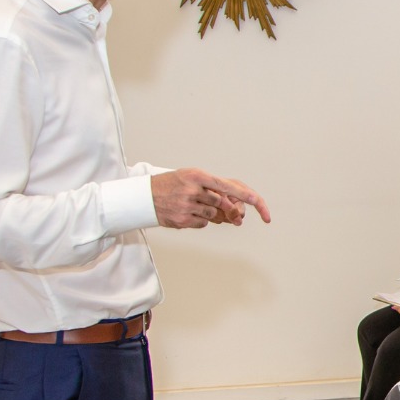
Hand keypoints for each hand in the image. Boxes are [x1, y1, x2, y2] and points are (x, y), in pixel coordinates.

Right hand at [151, 169, 270, 228]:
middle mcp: (192, 190)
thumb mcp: (190, 177)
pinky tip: (186, 212)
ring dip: (208, 212)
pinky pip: (203, 223)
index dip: (242, 194)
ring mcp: (187, 206)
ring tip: (191, 204)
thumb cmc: (172, 185)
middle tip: (212, 203)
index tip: (255, 200)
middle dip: (222, 206)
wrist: (144, 197)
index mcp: (196, 176)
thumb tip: (236, 207)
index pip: (225, 185)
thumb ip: (213, 188)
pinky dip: (199, 220)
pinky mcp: (182, 220)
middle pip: (221, 203)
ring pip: (213, 215)